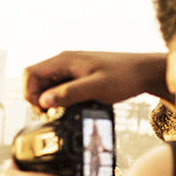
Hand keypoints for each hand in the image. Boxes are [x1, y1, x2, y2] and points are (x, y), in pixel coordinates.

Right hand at [22, 50, 168, 109]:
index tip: (42, 110)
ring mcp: (72, 68)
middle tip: (51, 114)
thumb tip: (44, 101)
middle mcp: (65, 61)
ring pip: (47, 84)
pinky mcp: (79, 75)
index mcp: (65, 60)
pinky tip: (73, 107)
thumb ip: (69, 94)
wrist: (145, 72)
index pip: (30, 74)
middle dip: (37, 99)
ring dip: (49, 100)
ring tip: (62, 112)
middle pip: (36, 79)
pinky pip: (60, 86)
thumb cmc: (125, 77)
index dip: (30, 94)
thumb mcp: (96, 87)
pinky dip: (60, 98)